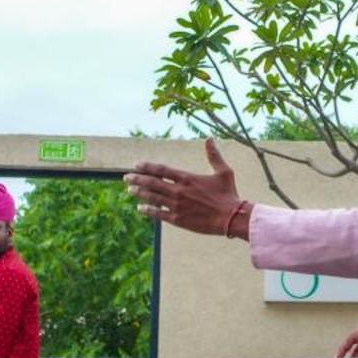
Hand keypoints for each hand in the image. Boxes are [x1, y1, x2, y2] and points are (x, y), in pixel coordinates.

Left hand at [124, 140, 244, 236]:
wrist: (232, 218)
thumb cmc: (228, 194)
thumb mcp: (224, 172)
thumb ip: (214, 155)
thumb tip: (209, 139)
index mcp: (187, 178)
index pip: (161, 170)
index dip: (147, 167)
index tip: (136, 165)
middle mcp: (178, 191)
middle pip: (152, 183)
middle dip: (137, 179)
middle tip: (126, 178)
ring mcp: (176, 206)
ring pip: (152, 197)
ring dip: (139, 193)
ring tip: (129, 190)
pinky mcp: (178, 219)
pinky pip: (158, 214)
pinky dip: (148, 210)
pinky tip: (140, 208)